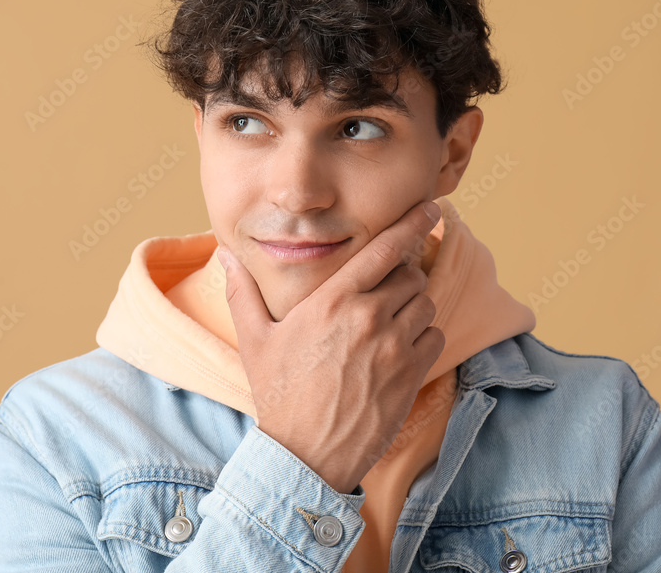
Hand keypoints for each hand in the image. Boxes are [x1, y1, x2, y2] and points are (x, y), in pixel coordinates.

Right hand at [219, 200, 445, 493]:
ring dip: (414, 307)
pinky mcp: (410, 374)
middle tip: (384, 292)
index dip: (411, 223)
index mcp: (333, 301)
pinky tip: (400, 350)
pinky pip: (434, 337)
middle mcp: (368, 317)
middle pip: (409, 274)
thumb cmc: (279, 395)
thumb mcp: (254, 340)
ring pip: (425, 303)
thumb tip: (225, 255)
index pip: (384, 249)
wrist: (304, 454)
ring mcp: (393, 346)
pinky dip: (424, 337)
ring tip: (389, 323)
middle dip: (401, 277)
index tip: (429, 206)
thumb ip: (243, 292)